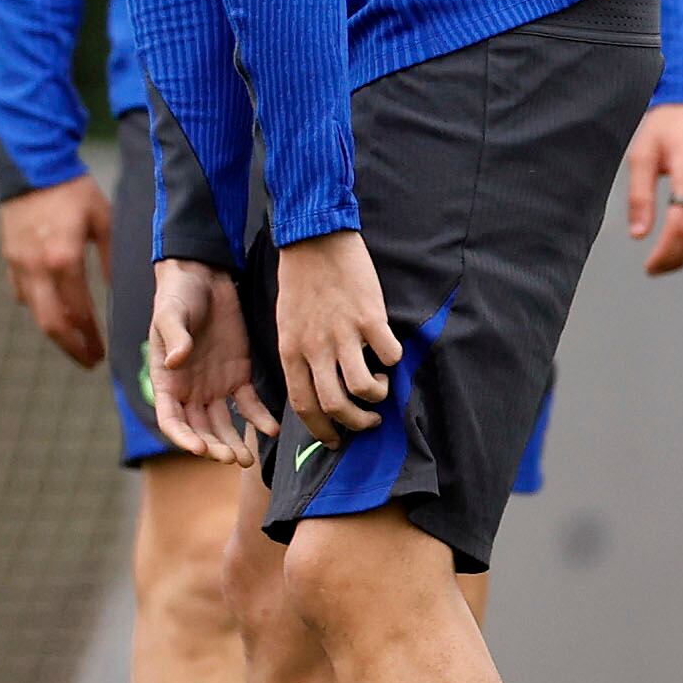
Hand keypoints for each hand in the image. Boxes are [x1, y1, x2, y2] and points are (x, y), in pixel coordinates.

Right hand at [0, 176, 110, 367]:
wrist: (31, 166)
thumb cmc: (74, 191)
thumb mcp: (104, 221)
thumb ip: (111, 260)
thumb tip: (119, 292)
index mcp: (64, 259)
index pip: (78, 312)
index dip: (91, 337)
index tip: (103, 354)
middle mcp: (37, 267)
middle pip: (50, 323)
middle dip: (70, 347)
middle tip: (88, 361)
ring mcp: (18, 263)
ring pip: (33, 311)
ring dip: (54, 331)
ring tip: (73, 342)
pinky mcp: (9, 256)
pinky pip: (22, 292)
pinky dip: (37, 307)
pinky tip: (52, 310)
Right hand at [146, 259, 269, 462]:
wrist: (204, 276)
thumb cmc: (178, 294)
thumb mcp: (171, 313)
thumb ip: (175, 336)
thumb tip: (176, 361)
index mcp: (167, 379)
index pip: (171, 419)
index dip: (183, 438)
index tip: (201, 449)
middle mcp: (189, 389)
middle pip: (199, 429)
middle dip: (214, 447)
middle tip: (231, 458)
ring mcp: (214, 385)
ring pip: (223, 424)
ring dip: (234, 442)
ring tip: (248, 459)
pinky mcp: (238, 375)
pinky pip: (248, 404)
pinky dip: (259, 419)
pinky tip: (271, 429)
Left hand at [270, 227, 402, 438]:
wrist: (314, 241)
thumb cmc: (300, 284)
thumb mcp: (287, 324)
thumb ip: (300, 356)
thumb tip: (317, 387)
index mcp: (290, 350)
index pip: (303, 405)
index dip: (321, 430)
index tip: (335, 441)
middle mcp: (314, 347)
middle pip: (335, 405)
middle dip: (356, 423)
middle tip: (369, 422)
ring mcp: (342, 333)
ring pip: (363, 387)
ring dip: (377, 396)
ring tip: (381, 387)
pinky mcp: (369, 317)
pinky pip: (389, 355)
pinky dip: (395, 363)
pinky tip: (390, 356)